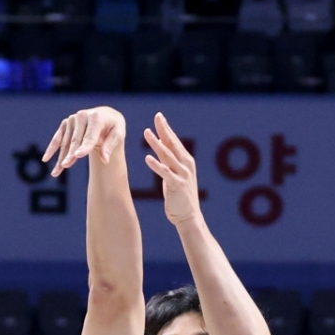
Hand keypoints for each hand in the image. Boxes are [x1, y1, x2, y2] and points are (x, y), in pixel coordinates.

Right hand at [43, 106, 124, 176]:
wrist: (106, 116)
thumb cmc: (113, 128)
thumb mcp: (118, 135)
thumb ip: (110, 146)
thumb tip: (105, 159)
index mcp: (96, 117)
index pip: (90, 136)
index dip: (84, 147)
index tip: (77, 156)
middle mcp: (82, 116)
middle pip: (76, 140)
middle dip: (70, 154)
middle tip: (65, 166)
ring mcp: (72, 119)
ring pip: (66, 142)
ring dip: (61, 157)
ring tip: (56, 173)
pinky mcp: (66, 124)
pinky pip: (58, 138)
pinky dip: (52, 148)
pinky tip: (46, 159)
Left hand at [142, 112, 203, 233]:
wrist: (188, 216)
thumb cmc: (179, 197)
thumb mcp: (174, 176)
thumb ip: (169, 163)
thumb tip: (161, 150)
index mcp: (186, 161)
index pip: (174, 142)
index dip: (166, 129)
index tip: (159, 117)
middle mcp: (186, 165)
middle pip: (173, 144)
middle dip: (164, 130)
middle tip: (157, 117)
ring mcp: (182, 175)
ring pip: (168, 156)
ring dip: (157, 144)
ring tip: (147, 133)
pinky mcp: (177, 185)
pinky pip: (165, 173)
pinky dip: (156, 165)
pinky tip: (147, 158)